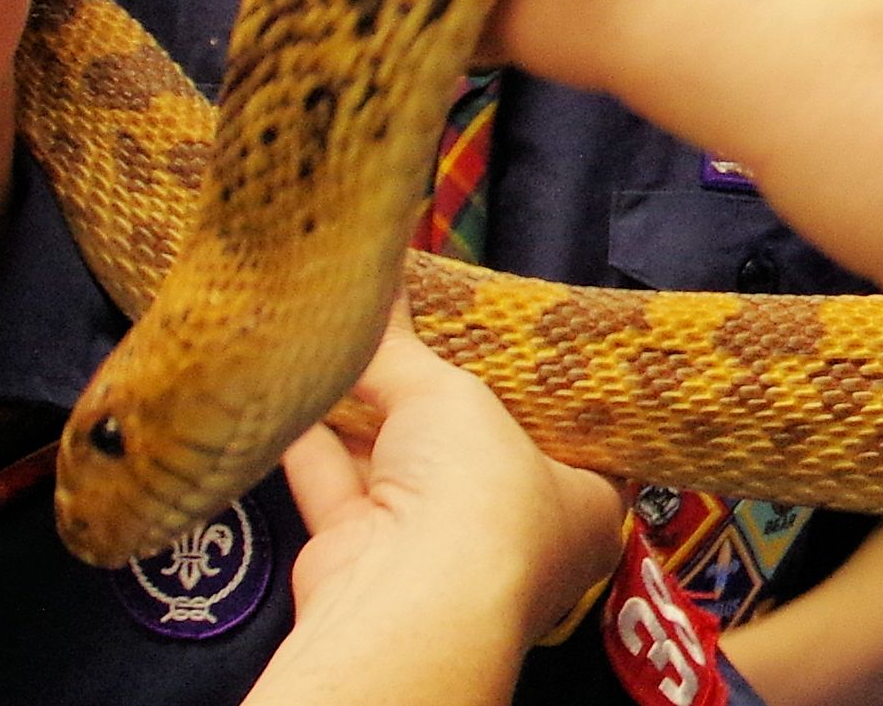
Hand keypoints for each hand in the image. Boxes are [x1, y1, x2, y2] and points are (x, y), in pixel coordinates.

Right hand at [283, 319, 623, 655]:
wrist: (402, 601)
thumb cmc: (481, 504)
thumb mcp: (455, 396)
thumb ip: (409, 348)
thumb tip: (385, 283)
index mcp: (580, 501)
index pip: (570, 429)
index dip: (537, 376)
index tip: (506, 328)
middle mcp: (508, 528)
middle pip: (471, 440)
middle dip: (438, 384)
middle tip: (418, 313)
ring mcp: (432, 545)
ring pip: (394, 459)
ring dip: (367, 403)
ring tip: (352, 328)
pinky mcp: (361, 553)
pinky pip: (334, 480)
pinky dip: (311, 433)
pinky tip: (302, 375)